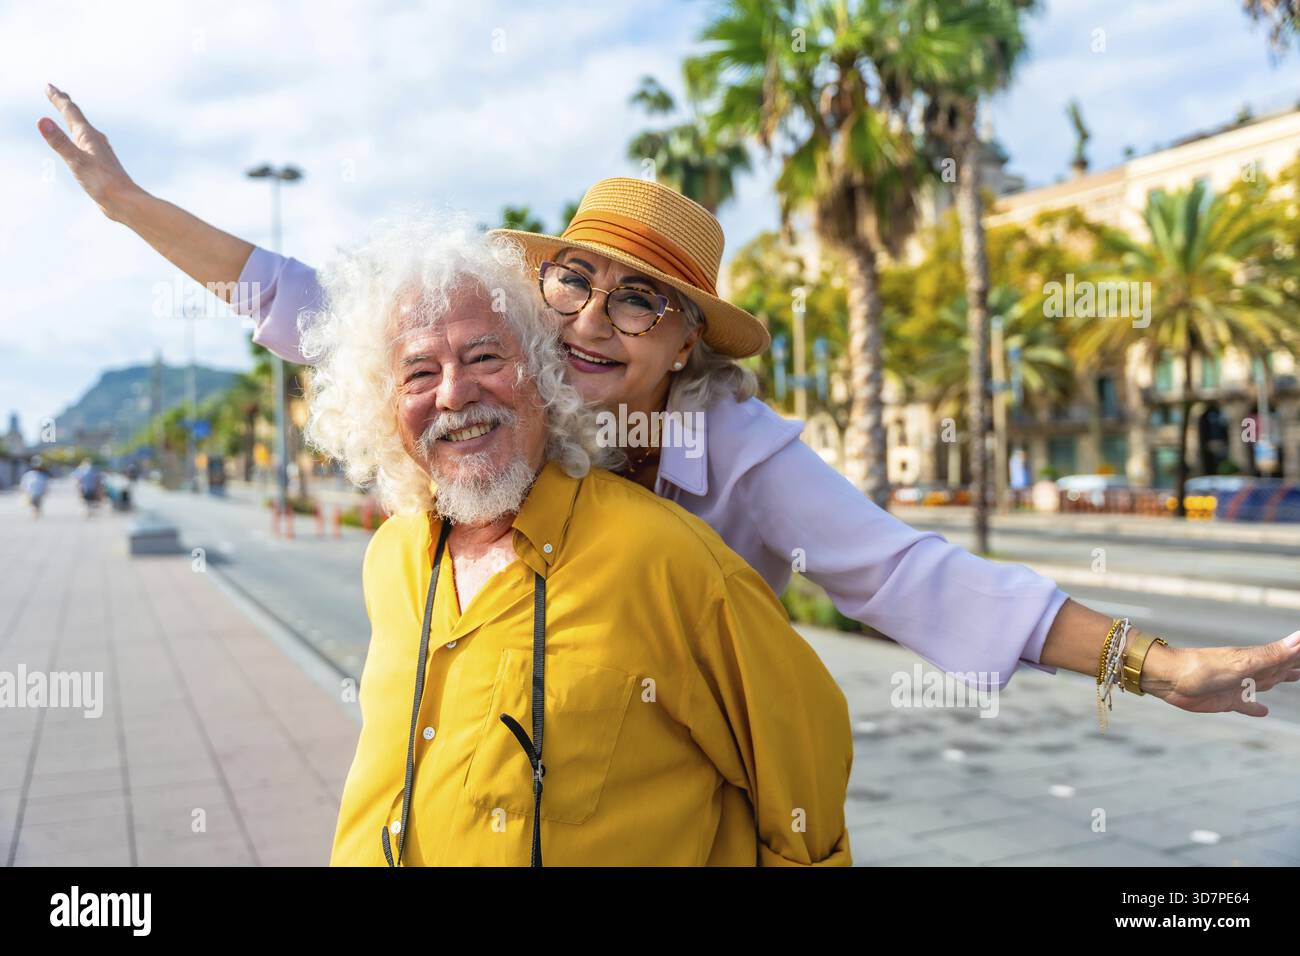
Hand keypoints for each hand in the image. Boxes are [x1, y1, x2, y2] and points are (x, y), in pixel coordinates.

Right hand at [37, 83, 139, 220]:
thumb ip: (59, 142)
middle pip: (77, 117)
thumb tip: (42, 120)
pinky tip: (84, 145)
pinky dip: (79, 137)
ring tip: (69, 115)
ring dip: (74, 120)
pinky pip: (86, 144)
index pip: (70, 111)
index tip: (48, 86)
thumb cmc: (103, 183)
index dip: (58, 98)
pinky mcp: (100, 164)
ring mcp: (99, 152)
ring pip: (83, 130)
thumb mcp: (76, 162)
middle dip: (65, 104)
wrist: (125, 202)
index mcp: (88, 136)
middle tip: (56, 93)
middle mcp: (95, 140)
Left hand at [1140, 631, 1299, 716]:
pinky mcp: (1226, 700)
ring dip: (1280, 679)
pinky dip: (1256, 708)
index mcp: (1256, 660)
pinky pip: (1246, 705)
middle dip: (1294, 664)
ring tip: (1294, 677)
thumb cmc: (1202, 668)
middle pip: (1279, 667)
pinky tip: (1263, 711)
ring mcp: (1238, 685)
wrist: (1168, 679)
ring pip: (1266, 682)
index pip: (1287, 654)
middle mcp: (1250, 671)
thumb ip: (1272, 654)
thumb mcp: (1241, 662)